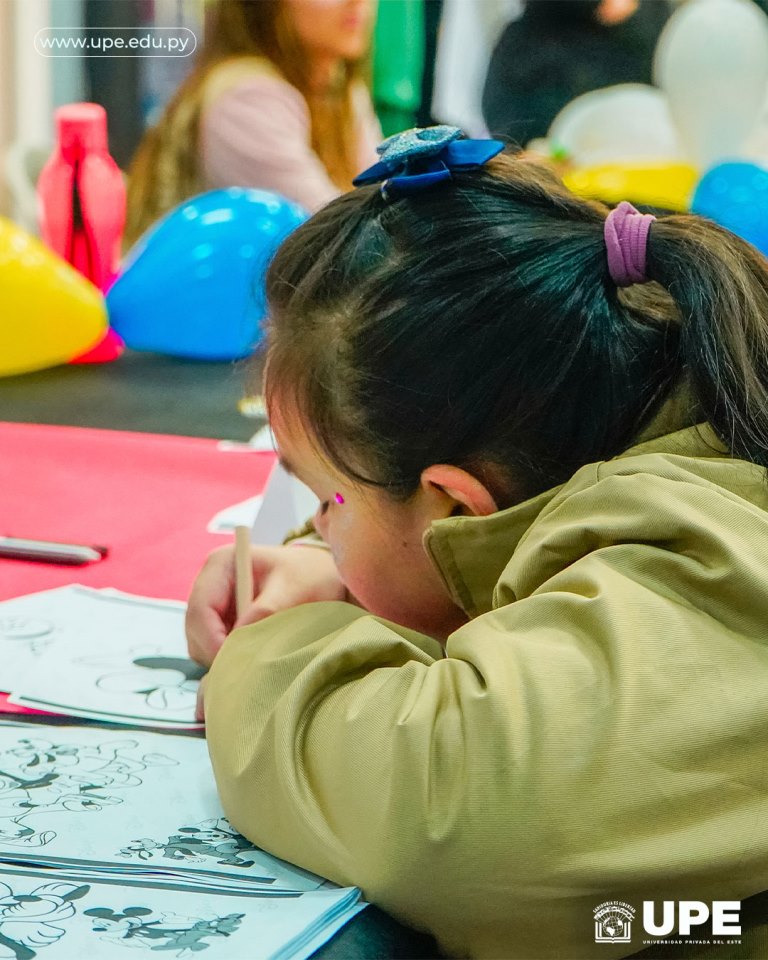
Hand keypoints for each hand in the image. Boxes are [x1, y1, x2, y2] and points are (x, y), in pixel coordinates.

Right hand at [185, 544, 346, 668]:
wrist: (320, 577)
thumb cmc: (308, 575)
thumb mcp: (293, 589)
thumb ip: (266, 611)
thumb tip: (239, 638)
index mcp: (221, 564)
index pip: (199, 609)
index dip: (211, 640)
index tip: (234, 663)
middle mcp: (210, 584)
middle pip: (195, 631)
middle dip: (216, 653)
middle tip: (249, 669)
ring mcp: (213, 606)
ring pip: (201, 645)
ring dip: (224, 658)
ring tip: (259, 659)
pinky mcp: (221, 624)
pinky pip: (214, 650)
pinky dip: (230, 659)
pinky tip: (256, 657)